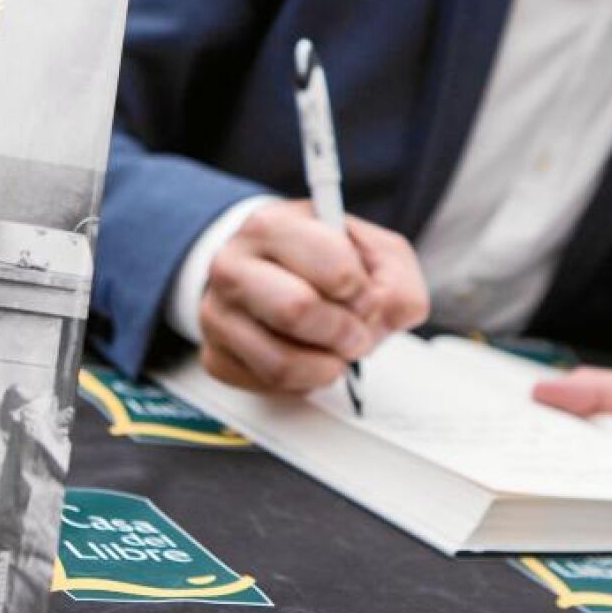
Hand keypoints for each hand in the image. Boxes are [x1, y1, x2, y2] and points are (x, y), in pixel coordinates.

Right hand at [199, 200, 428, 392]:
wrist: (270, 269)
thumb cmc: (322, 259)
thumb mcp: (372, 251)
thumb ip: (395, 278)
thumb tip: (382, 310)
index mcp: (271, 225)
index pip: (333, 268)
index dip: (363, 291)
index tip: (365, 294)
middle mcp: (232, 266)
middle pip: (297, 311)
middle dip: (345, 332)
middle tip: (356, 334)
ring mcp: (217, 314)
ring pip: (280, 363)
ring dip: (327, 366)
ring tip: (335, 351)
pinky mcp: (216, 356)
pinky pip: (268, 386)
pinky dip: (303, 382)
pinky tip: (307, 358)